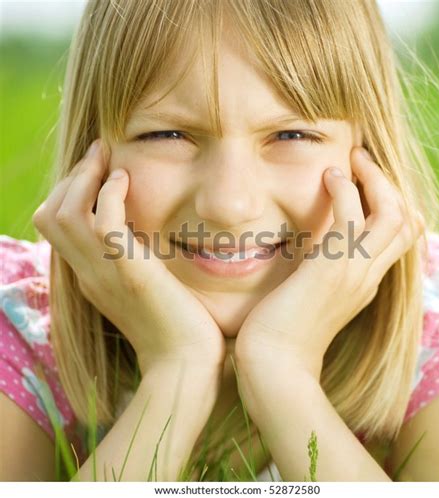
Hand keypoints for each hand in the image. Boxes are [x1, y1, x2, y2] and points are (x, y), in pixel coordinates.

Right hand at [33, 139, 225, 375]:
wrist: (185, 366)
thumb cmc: (176, 330)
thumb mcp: (145, 291)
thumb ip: (133, 265)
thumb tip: (141, 238)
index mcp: (90, 278)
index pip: (56, 226)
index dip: (71, 192)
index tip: (98, 170)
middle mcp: (87, 274)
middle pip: (50, 214)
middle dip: (72, 177)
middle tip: (100, 155)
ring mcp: (103, 273)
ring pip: (66, 212)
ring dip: (85, 177)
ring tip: (109, 159)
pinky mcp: (128, 272)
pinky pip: (101, 221)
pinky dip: (108, 192)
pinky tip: (126, 179)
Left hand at [234, 146, 424, 378]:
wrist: (275, 366)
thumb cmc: (284, 335)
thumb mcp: (312, 300)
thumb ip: (321, 276)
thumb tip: (310, 255)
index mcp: (366, 285)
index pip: (399, 239)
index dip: (391, 206)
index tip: (368, 184)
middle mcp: (370, 277)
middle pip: (405, 220)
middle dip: (389, 185)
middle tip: (363, 161)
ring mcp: (356, 271)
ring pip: (391, 213)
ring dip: (374, 178)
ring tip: (352, 158)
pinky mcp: (333, 267)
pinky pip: (353, 217)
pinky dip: (346, 189)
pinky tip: (329, 175)